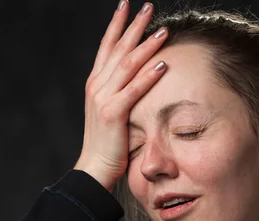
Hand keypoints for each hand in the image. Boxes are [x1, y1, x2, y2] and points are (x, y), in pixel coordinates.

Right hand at [74, 1, 167, 191]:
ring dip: (146, 45)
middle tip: (148, 6)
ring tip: (164, 31)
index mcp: (96, 82)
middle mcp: (97, 85)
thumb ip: (119, 92)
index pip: (107, 46)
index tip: (126, 5)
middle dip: (134, 25)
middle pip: (118, 48)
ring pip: (127, 64)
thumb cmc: (107, 141)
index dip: (117, 24)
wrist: (94, 166)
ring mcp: (103, 98)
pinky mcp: (113, 113)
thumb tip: (136, 79)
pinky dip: (149, 76)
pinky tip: (163, 64)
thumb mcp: (109, 110)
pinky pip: (134, 90)